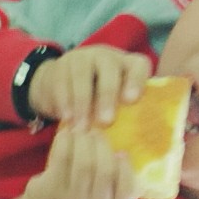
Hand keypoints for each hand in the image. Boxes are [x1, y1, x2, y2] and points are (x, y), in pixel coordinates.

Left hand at [21, 126, 140, 198]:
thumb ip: (116, 182)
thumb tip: (122, 154)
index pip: (128, 191)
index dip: (126, 168)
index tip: (120, 152)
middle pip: (105, 170)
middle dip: (102, 144)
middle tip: (95, 132)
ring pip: (84, 162)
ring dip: (83, 140)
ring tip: (81, 130)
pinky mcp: (52, 192)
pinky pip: (63, 158)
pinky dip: (66, 141)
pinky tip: (66, 134)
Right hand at [26, 46, 150, 127]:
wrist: (60, 88)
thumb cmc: (96, 104)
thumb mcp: (114, 107)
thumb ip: (126, 115)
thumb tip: (134, 141)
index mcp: (126, 66)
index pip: (138, 65)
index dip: (136, 80)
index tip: (132, 100)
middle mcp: (106, 57)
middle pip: (109, 67)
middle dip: (107, 94)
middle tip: (106, 121)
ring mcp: (82, 59)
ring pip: (82, 74)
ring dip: (83, 102)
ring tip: (82, 128)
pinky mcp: (61, 66)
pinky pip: (62, 81)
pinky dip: (65, 101)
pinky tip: (67, 118)